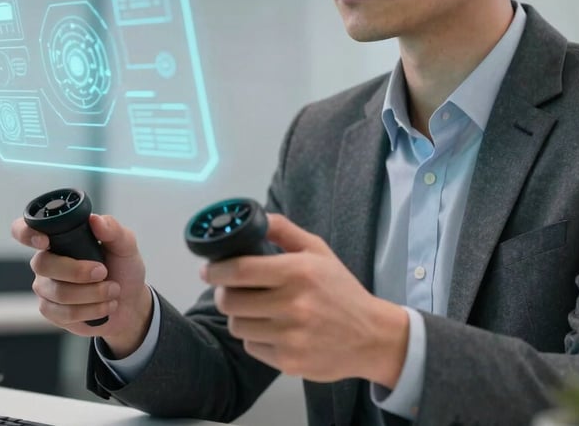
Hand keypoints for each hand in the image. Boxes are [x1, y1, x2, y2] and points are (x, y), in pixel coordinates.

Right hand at [11, 213, 151, 357]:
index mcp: (61, 238)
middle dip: (77, 271)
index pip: (25, 230)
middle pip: (43, 264)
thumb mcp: (125, 245)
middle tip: (104, 272)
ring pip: (58, 292)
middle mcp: (47, 260)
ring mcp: (46, 287)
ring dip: (93, 293)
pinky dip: (92, 309)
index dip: (27, 233)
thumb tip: (95, 219)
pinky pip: (64, 312)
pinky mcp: (51, 311)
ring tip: (113, 290)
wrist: (130, 303)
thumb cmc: (123, 268)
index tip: (46, 241)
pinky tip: (106, 305)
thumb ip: (113, 230)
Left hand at [201, 214, 408, 386]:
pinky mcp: (289, 362)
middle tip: (231, 289)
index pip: (239, 270)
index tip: (208, 270)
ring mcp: (290, 336)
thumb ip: (285, 230)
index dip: (216, 270)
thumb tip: (256, 217)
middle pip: (230, 301)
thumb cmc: (341, 290)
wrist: (370, 335)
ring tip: (255, 309)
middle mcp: (293, 304)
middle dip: (224, 293)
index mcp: (298, 272)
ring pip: (237, 326)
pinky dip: (255, 337)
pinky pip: (251, 347)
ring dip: (239, 316)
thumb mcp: (318, 251)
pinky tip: (272, 329)